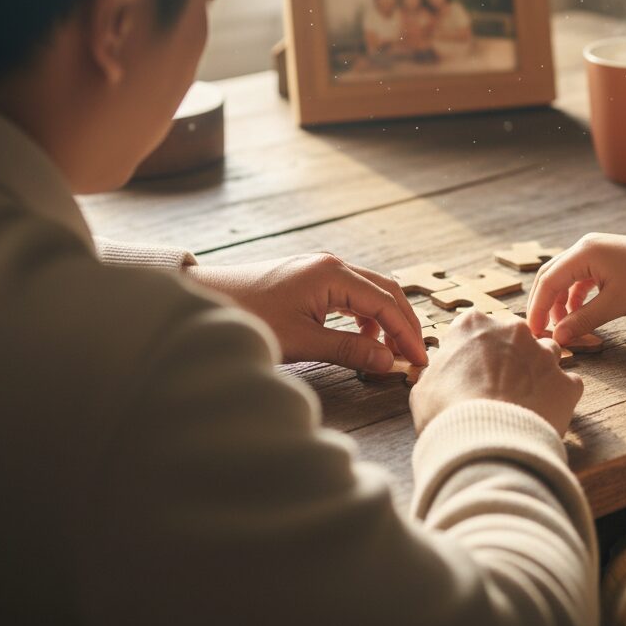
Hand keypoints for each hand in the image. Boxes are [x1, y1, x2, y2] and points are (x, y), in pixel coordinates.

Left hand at [186, 253, 425, 370]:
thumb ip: (348, 350)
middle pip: (385, 290)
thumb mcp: (301, 341)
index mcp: (332, 273)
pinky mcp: (311, 277)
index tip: (419, 360)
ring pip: (369, 291)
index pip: (385, 302)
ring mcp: (321, 268)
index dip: (407, 333)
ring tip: (390, 352)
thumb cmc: (248, 317)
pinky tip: (361, 338)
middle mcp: (331, 264)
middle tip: (414, 356)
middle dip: (403, 323)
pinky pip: (351, 294)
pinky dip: (364, 316)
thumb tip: (388, 361)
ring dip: (385, 320)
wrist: (206, 298)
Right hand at [409, 310, 582, 435]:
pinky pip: (567, 386)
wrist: (485, 444)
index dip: (474, 352)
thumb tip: (439, 376)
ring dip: (538, 373)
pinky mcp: (566, 382)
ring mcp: (543, 354)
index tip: (472, 372)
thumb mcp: (424, 388)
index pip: (476, 328)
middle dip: (510, 358)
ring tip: (525, 402)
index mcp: (473, 324)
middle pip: (514, 337)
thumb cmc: (447, 414)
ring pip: (546, 355)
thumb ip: (436, 373)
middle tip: (499, 389)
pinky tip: (543, 415)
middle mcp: (512, 330)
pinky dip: (558, 398)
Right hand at [526, 233, 625, 344]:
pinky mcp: (603, 259)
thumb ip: (583, 320)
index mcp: (583, 253)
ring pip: (564, 279)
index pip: (547, 281)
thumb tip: (558, 337)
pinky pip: (579, 279)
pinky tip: (578, 316)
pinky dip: (574, 298)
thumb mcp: (616, 304)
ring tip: (563, 328)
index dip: (537, 308)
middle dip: (544, 305)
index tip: (533, 332)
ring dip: (560, 304)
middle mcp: (583, 248)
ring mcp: (593, 252)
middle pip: (551, 277)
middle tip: (540, 332)